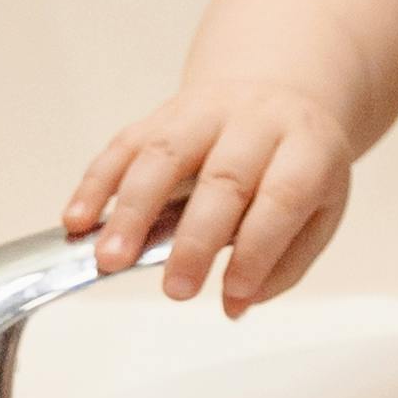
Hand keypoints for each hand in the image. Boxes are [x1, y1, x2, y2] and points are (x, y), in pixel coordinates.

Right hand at [64, 84, 351, 311]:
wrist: (280, 94)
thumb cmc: (295, 168)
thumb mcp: (319, 210)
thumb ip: (283, 264)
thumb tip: (235, 303)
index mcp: (306, 147)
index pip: (284, 196)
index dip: (259, 248)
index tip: (233, 292)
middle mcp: (257, 121)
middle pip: (225, 176)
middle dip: (196, 238)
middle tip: (176, 290)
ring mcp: (206, 111)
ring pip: (166, 153)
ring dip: (133, 209)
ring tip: (110, 260)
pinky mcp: (163, 113)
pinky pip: (125, 143)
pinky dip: (96, 182)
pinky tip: (77, 220)